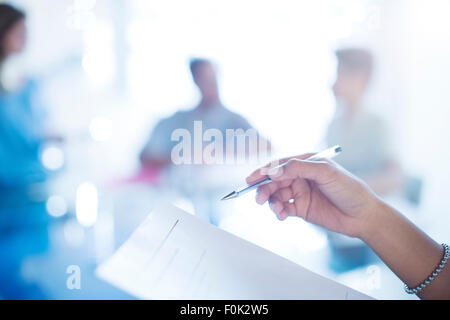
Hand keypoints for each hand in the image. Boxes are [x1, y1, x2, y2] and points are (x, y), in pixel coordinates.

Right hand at [246, 154, 382, 237]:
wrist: (363, 216)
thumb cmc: (349, 189)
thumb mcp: (325, 172)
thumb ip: (297, 168)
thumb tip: (273, 170)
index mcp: (306, 163)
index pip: (280, 164)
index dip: (264, 171)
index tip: (252, 178)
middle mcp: (301, 177)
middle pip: (274, 181)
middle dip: (265, 189)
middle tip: (259, 198)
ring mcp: (300, 193)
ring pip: (276, 195)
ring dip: (272, 202)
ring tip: (277, 209)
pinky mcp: (301, 209)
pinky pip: (283, 208)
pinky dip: (279, 211)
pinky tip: (282, 215)